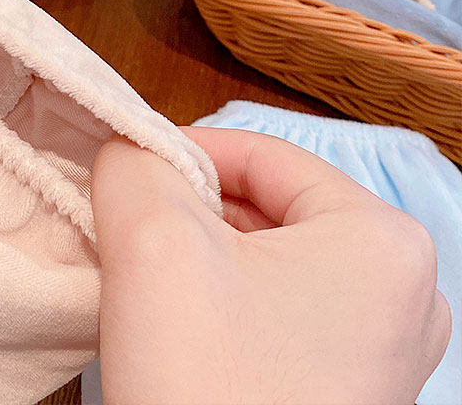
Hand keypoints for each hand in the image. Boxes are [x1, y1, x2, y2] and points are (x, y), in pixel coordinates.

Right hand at [92, 127, 450, 404]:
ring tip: (144, 273)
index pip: (265, 155)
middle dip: (190, 208)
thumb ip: (134, 164)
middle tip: (126, 225)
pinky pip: (277, 312)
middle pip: (269, 207)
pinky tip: (178, 324)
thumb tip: (129, 149)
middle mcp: (402, 291)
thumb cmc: (208, 381)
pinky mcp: (349, 391)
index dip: (186, 151)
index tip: (126, 172)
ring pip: (268, 261)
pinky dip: (222, 301)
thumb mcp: (154, 241)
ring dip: (200, 254)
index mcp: (382, 239)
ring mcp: (381, 350)